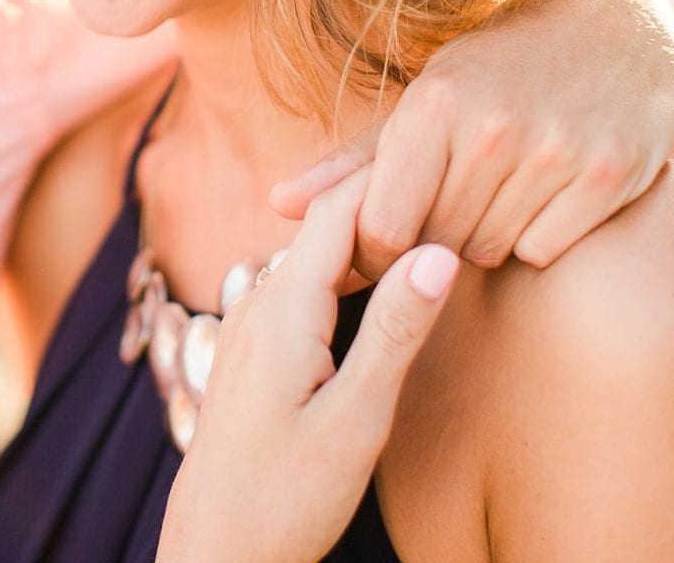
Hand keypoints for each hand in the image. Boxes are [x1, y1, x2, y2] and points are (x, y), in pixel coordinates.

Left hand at [157, 172, 458, 562]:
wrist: (216, 553)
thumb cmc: (285, 499)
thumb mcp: (356, 419)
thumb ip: (395, 332)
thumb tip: (439, 251)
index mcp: (281, 309)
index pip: (338, 207)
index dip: (394, 174)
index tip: (452, 151)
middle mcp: (256, 303)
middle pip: (324, 222)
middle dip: (386, 197)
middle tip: (457, 178)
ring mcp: (249, 325)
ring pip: (313, 252)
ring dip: (368, 234)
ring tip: (433, 218)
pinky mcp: (253, 351)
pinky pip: (301, 284)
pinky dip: (346, 269)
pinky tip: (381, 280)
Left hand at [269, 0, 673, 276]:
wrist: (619, 26)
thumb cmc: (499, 67)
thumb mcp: (423, 97)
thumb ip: (349, 162)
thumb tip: (275, 206)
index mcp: (433, 105)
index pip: (383, 225)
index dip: (376, 250)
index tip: (383, 244)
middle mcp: (492, 128)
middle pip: (436, 242)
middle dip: (432, 238)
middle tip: (448, 205)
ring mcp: (556, 151)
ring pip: (490, 251)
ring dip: (485, 236)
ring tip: (496, 189)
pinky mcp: (609, 174)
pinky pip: (544, 249)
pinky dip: (538, 235)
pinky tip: (543, 194)